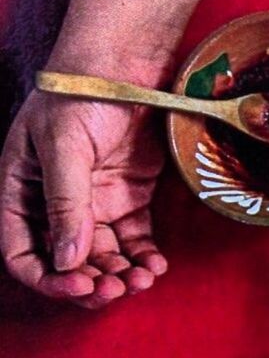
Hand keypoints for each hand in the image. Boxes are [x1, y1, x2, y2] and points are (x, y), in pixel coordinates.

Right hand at [0, 88, 167, 308]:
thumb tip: (68, 259)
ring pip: (104, 256)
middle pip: (68, 262)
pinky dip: (144, 257)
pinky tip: (157, 266)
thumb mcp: (63, 145)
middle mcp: (56, 206)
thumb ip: (65, 202)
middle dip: (91, 282)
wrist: (128, 66)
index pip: (23, 253)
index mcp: (22, 194)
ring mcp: (96, 203)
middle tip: (118, 291)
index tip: (80, 284)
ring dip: (121, 274)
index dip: (48, 277)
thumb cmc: (81, 95)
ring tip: (143, 280)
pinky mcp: (130, 198)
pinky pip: (134, 240)